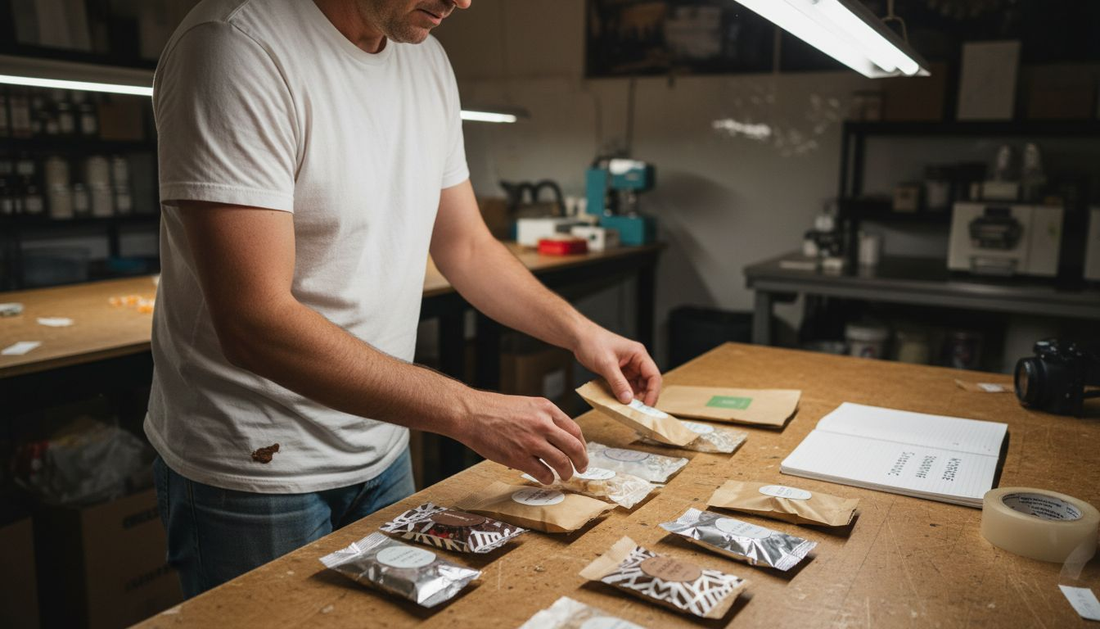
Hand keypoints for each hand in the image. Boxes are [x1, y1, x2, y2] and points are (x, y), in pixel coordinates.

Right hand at [454, 390, 587, 483]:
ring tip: (564, 476)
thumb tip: (560, 438)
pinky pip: (543, 473)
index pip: (575, 430)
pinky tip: (546, 478)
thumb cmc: (495, 409)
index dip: (582, 446)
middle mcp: (543, 424)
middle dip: (581, 462)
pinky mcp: (519, 457)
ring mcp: (531, 442)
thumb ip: (544, 418)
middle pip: (574, 448)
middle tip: (581, 469)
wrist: (470, 413)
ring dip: (566, 473)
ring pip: (562, 463)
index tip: (581, 454)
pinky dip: (548, 479)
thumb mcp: (527, 405)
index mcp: (546, 409)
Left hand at [573, 324, 661, 405]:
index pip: (653, 375)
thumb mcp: (606, 364)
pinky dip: (624, 395)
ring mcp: (628, 368)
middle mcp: (636, 361)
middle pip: (647, 383)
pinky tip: (618, 402)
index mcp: (638, 354)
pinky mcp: (619, 373)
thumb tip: (627, 400)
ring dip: (633, 398)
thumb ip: (618, 382)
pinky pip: (626, 387)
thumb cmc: (593, 343)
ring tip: (626, 409)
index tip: (647, 406)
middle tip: (636, 411)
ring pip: (637, 387)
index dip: (653, 392)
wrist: (579, 338)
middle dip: (643, 397)